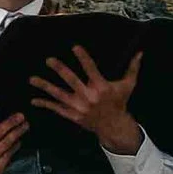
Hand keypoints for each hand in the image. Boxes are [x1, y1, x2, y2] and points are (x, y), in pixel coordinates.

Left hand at [26, 41, 143, 156]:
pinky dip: (44, 104)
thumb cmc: (120, 102)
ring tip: (32, 79)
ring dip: (45, 86)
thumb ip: (132, 68)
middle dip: (60, 70)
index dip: (83, 58)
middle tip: (49, 60)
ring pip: (59, 95)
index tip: (75, 47)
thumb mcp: (128, 85)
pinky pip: (56, 108)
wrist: (113, 126)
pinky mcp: (72, 115)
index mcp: (101, 87)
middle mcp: (88, 97)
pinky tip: (33, 99)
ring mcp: (78, 107)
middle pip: (71, 81)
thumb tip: (140, 52)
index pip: (90, 69)